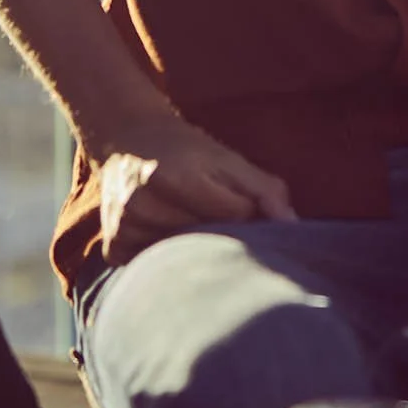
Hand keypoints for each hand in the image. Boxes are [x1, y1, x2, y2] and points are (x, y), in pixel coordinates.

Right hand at [92, 113, 295, 263]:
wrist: (127, 139)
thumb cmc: (188, 151)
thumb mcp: (228, 160)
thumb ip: (266, 190)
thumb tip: (293, 227)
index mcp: (174, 176)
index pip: (234, 215)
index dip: (243, 211)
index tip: (236, 203)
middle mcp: (143, 203)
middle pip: (207, 240)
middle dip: (221, 234)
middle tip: (214, 218)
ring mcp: (125, 228)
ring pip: (181, 259)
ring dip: (192, 248)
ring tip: (187, 222)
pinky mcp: (113, 247)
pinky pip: (153, 268)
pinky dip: (165, 259)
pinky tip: (165, 235)